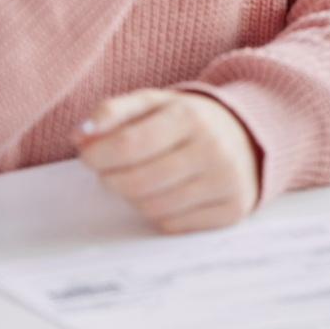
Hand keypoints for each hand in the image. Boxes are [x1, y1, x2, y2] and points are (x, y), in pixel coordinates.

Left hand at [73, 89, 260, 232]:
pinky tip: (164, 194)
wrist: (248, 135)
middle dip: (111, 180)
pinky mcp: (232, 209)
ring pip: (154, 208)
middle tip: (109, 172)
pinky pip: (174, 225)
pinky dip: (159, 214)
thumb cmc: (189, 121)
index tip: (90, 155)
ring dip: (133, 199)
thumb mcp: (154, 104)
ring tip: (139, 181)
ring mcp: (227, 182)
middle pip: (138, 182)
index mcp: (191, 116)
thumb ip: (112, 112)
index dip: (97, 155)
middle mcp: (214, 149)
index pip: (129, 145)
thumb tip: (81, 134)